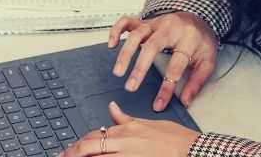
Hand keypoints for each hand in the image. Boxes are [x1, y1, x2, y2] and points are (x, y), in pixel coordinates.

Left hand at [59, 101, 200, 156]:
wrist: (191, 150)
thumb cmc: (174, 138)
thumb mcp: (147, 123)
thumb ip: (125, 118)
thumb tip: (112, 108)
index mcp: (125, 130)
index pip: (94, 136)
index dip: (78, 144)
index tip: (69, 150)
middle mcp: (123, 144)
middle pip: (89, 148)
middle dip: (72, 153)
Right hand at [108, 12, 218, 110]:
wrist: (200, 18)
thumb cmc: (201, 41)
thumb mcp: (208, 61)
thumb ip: (197, 81)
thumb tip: (185, 101)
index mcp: (188, 39)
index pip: (175, 66)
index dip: (166, 88)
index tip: (158, 104)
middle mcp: (170, 29)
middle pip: (152, 46)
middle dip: (139, 67)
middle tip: (130, 86)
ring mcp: (156, 23)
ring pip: (137, 34)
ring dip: (125, 53)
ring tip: (118, 71)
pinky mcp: (146, 21)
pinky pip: (128, 21)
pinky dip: (117, 31)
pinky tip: (112, 44)